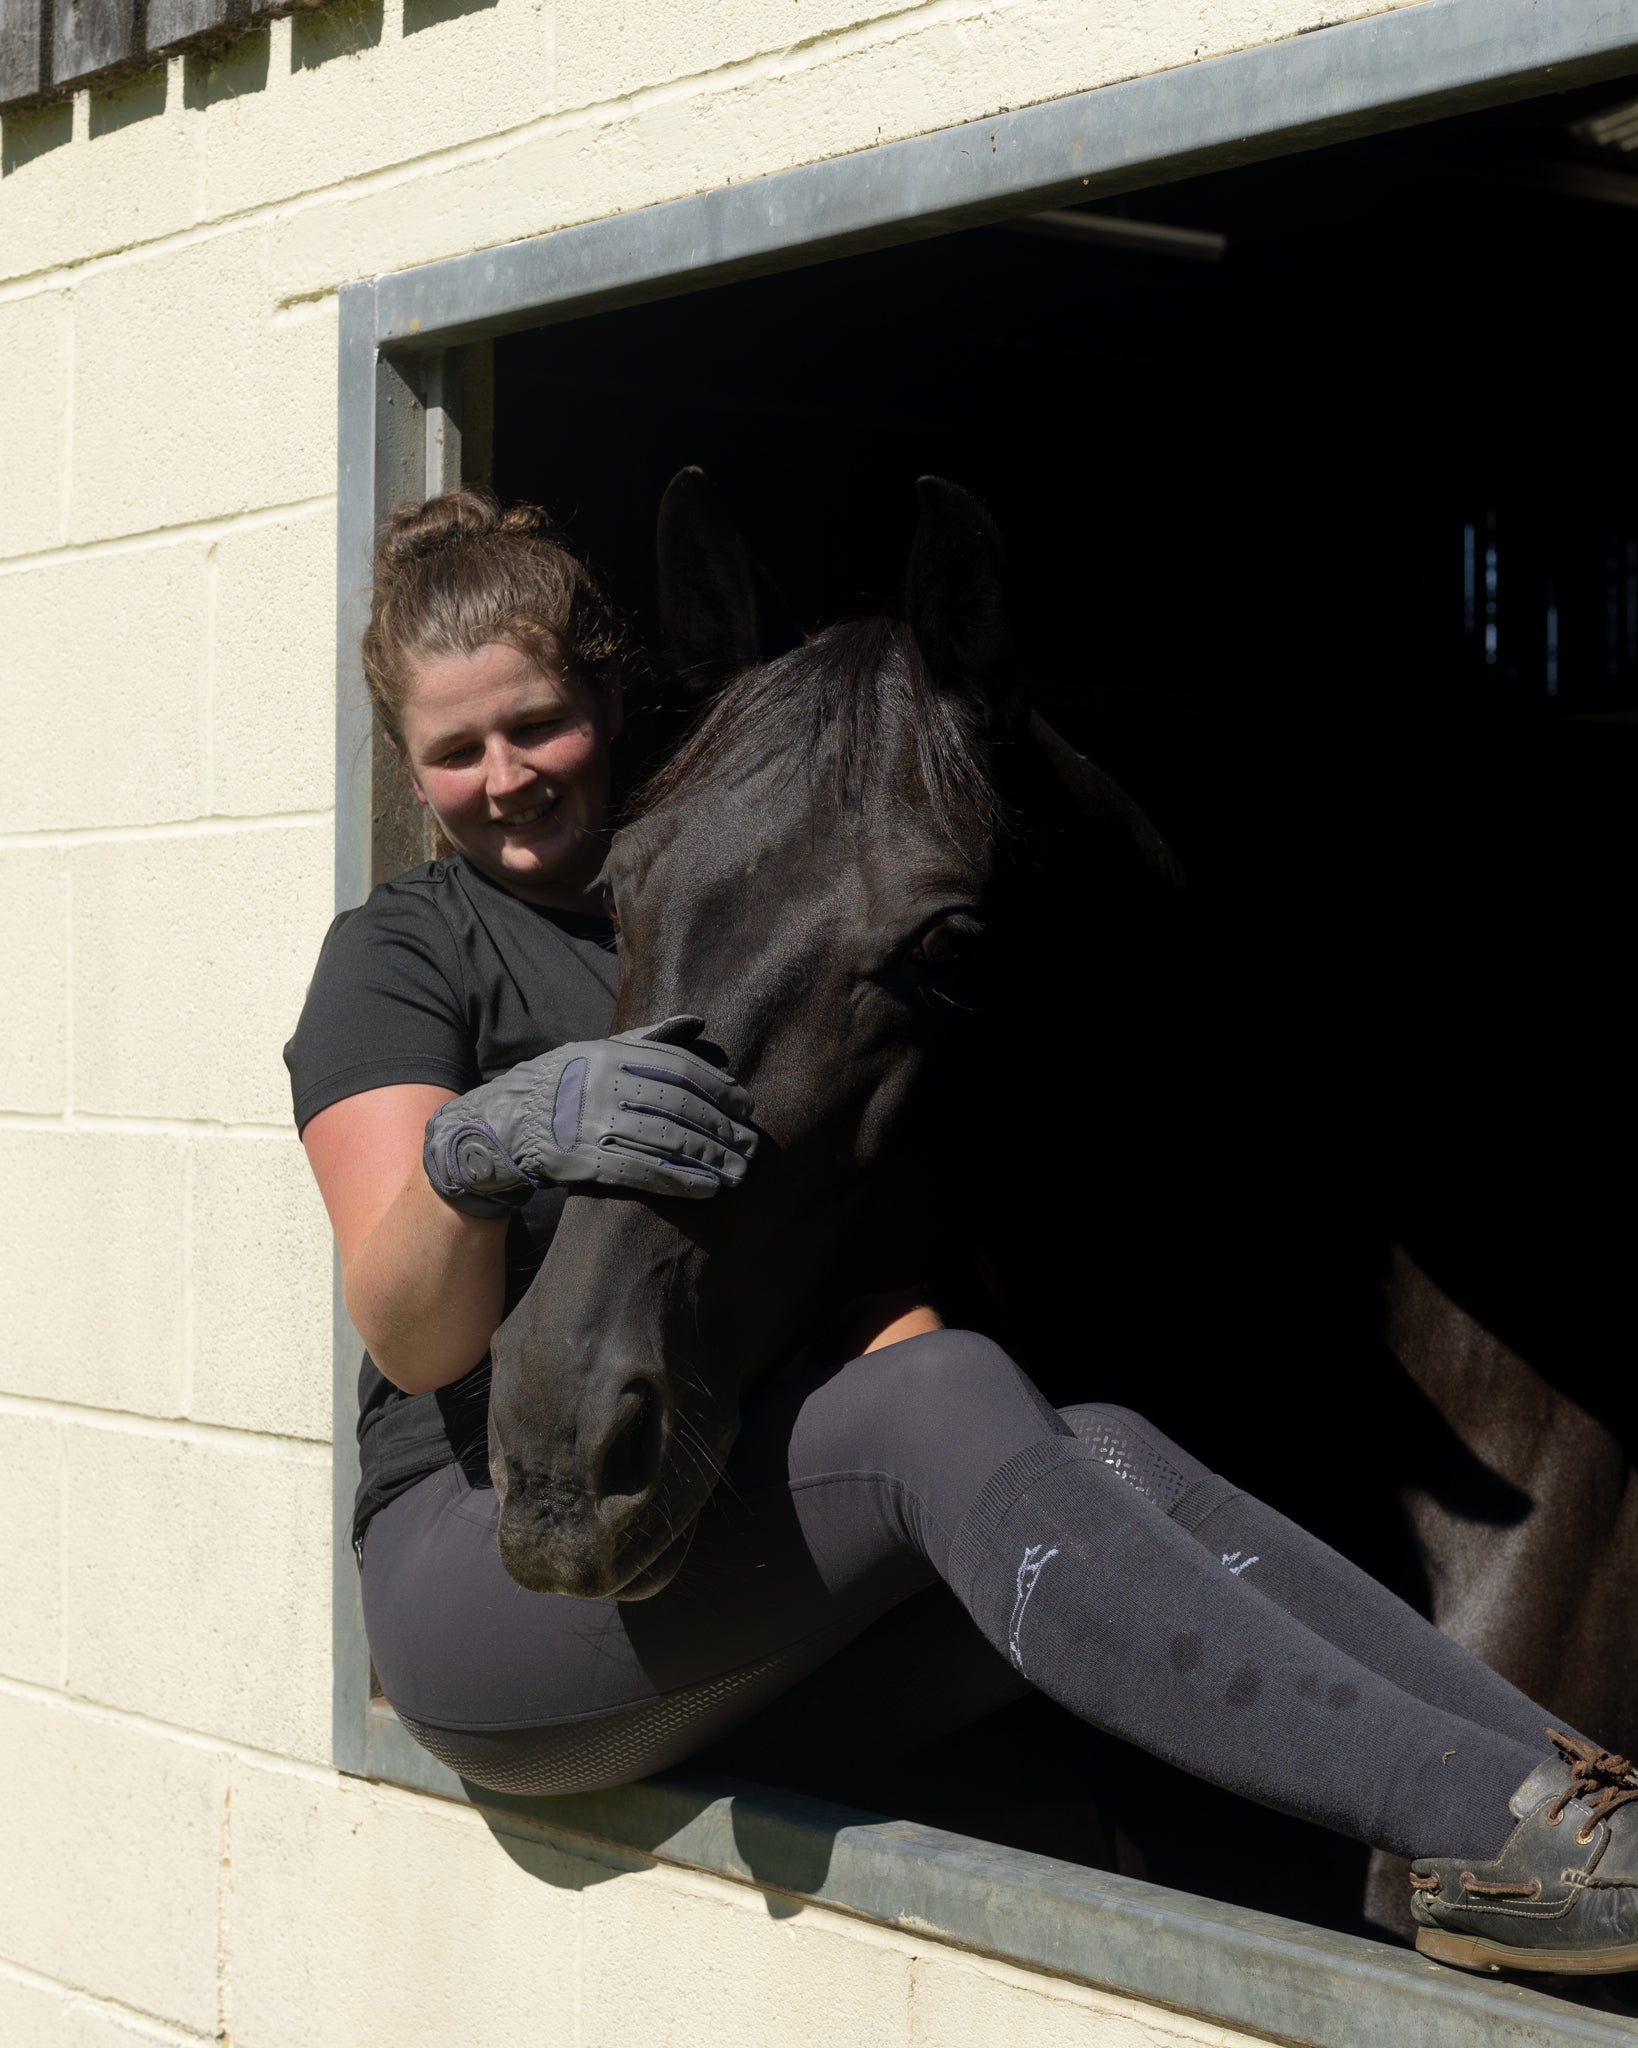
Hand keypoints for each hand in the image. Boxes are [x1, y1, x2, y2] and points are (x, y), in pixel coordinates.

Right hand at [423, 1016, 757, 1216]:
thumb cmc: (561, 1086)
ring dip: (710, 1159)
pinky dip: (680, 1181)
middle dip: (722, 1129)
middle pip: (680, 1107)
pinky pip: (644, 1172)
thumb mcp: (596, 1051)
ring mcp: (594, 1124)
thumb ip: (647, 1039)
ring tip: (738, 1171)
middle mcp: (604, 1086)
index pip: (679, 1070)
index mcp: (610, 1055)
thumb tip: (697, 1021)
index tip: (745, 1107)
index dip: (718, 1089)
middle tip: (750, 1146)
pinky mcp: (587, 1161)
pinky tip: (707, 1188)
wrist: (504, 1125)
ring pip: (668, 1140)